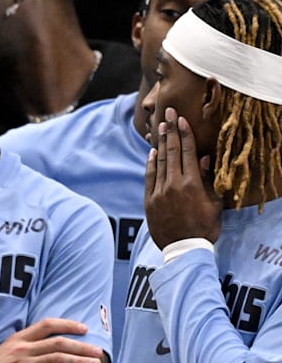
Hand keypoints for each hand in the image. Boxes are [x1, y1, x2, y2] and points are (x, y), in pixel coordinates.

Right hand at [0, 318, 103, 362]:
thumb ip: (24, 348)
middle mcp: (21, 348)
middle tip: (98, 352)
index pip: (46, 324)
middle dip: (82, 347)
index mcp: (17, 339)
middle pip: (58, 342)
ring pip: (58, 358)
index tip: (84, 329)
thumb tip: (50, 348)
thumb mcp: (4, 353)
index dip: (68, 324)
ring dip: (80, 361)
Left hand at [144, 107, 221, 247]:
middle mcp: (173, 185)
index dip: (184, 134)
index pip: (187, 152)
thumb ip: (207, 179)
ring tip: (159, 127)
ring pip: (159, 162)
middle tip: (167, 113)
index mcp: (192, 184)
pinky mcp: (149, 201)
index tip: (180, 119)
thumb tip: (202, 157)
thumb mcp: (213, 203)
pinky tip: (152, 152)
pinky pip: (149, 177)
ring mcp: (158, 193)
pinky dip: (150, 163)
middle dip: (169, 131)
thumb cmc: (205, 227)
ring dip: (159, 143)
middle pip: (171, 152)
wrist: (183, 249)